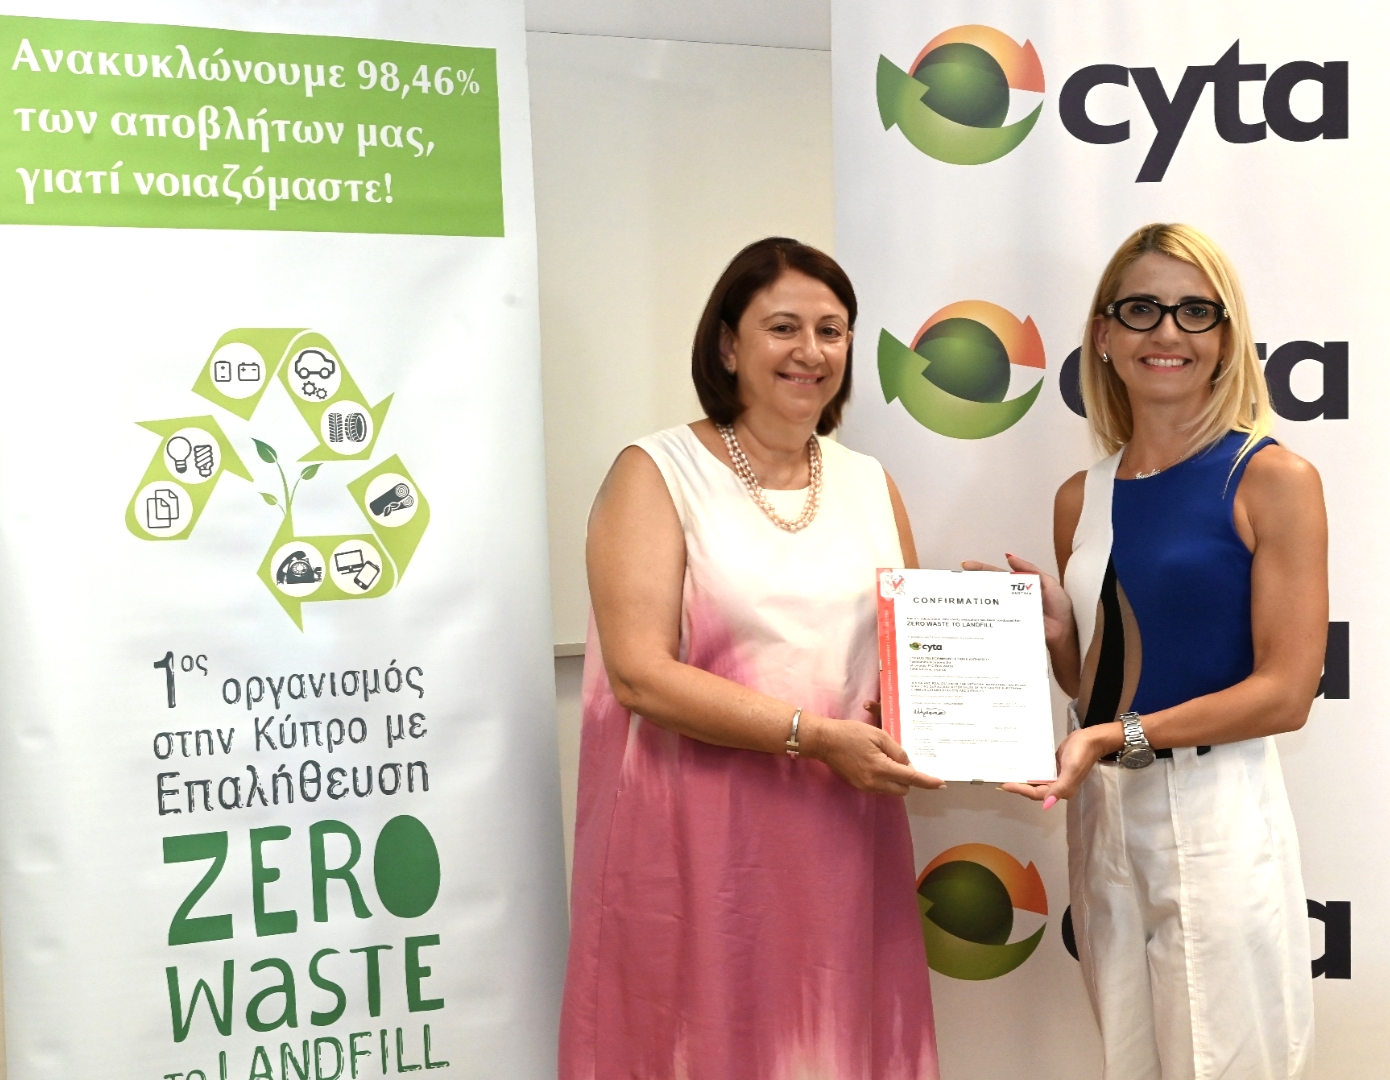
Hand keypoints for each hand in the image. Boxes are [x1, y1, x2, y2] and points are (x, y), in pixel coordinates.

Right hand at [802, 709, 944, 795]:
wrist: (824, 741)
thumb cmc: (851, 733)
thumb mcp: (878, 735)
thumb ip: (897, 751)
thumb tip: (907, 764)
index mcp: (881, 768)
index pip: (911, 778)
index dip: (928, 782)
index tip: (941, 784)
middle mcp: (875, 782)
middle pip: (904, 789)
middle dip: (908, 778)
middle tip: (901, 760)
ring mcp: (866, 786)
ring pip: (892, 790)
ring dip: (896, 779)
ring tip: (887, 759)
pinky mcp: (859, 786)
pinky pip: (881, 787)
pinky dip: (885, 779)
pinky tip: (878, 763)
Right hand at [961, 553, 1075, 647]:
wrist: (1065, 631)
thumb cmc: (1059, 606)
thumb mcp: (1048, 582)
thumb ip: (1030, 570)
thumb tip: (1009, 557)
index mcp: (1020, 586)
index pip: (998, 575)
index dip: (982, 569)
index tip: (966, 566)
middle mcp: (1012, 598)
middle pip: (990, 588)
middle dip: (973, 583)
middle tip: (958, 581)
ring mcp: (1009, 612)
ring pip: (989, 604)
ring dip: (976, 600)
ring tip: (961, 597)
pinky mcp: (1009, 625)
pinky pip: (995, 620)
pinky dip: (984, 617)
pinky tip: (973, 616)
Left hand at [1000, 723, 1118, 804]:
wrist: (1092, 738)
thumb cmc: (1082, 754)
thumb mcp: (1071, 770)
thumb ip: (1060, 787)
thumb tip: (1046, 805)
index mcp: (1061, 790)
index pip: (1036, 793)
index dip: (1020, 790)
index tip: (1004, 785)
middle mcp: (1057, 785)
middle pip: (1034, 789)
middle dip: (1019, 786)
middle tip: (1001, 779)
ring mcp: (1055, 775)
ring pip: (1036, 780)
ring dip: (1023, 778)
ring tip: (1007, 772)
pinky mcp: (1054, 765)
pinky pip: (1039, 770)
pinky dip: (1030, 769)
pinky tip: (1020, 764)